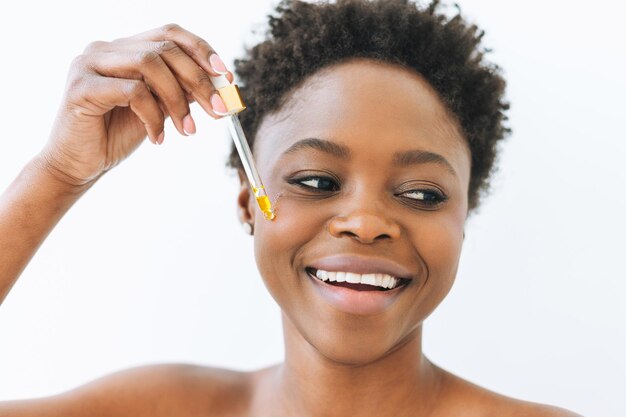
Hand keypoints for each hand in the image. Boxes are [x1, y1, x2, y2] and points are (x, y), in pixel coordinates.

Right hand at [38, 23, 231, 187]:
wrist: (80, 164)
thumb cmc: (117, 135)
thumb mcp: (159, 109)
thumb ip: (181, 91)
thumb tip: (219, 84)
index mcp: (125, 48)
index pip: (169, 34)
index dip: (202, 50)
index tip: (226, 76)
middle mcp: (106, 48)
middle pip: (164, 49)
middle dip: (199, 80)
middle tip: (219, 109)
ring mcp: (90, 63)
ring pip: (149, 64)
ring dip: (178, 100)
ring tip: (189, 130)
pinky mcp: (81, 86)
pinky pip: (132, 92)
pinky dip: (153, 116)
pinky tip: (158, 138)